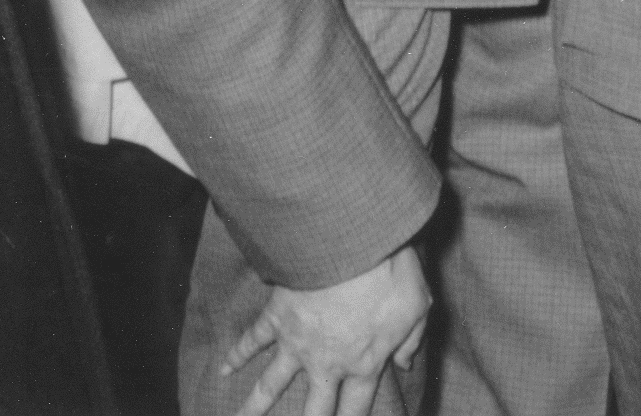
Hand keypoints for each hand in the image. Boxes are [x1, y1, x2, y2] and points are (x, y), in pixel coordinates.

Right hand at [221, 246, 429, 415]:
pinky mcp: (276, 318)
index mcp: (362, 362)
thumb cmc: (391, 271)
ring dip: (254, 408)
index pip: (354, 408)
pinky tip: (222, 370)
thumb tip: (405, 364)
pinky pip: (251, 341)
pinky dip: (235, 356)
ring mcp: (297, 343)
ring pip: (271, 386)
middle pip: (313, 410)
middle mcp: (326, 363)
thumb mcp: (417, 304)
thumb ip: (412, 339)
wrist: (351, 242)